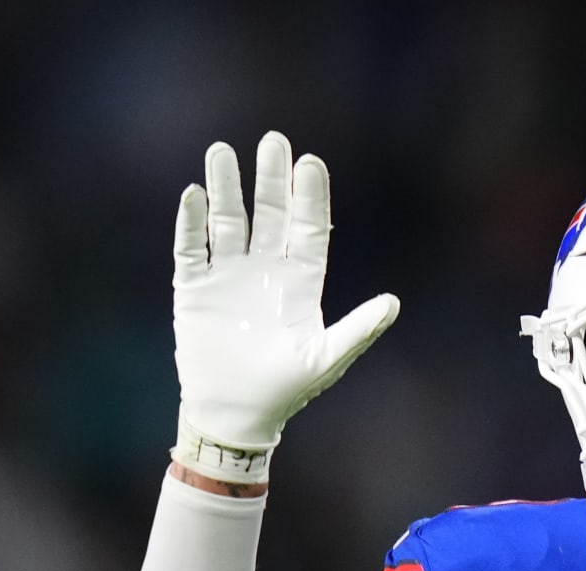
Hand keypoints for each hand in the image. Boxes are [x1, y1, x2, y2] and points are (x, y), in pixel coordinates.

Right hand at [171, 130, 398, 481]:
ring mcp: (228, 275)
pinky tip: (194, 195)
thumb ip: (358, 329)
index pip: (307, 228)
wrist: (236, 414)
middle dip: (270, 179)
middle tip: (273, 141)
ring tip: (223, 151)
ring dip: (226, 188)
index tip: (309, 163)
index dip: (308, 196)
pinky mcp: (194, 288)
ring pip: (228, 221)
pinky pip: (191, 248)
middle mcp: (265, 269)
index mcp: (300, 281)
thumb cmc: (286, 389)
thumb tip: (394, 303)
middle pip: (269, 214)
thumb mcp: (326, 358)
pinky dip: (192, 223)